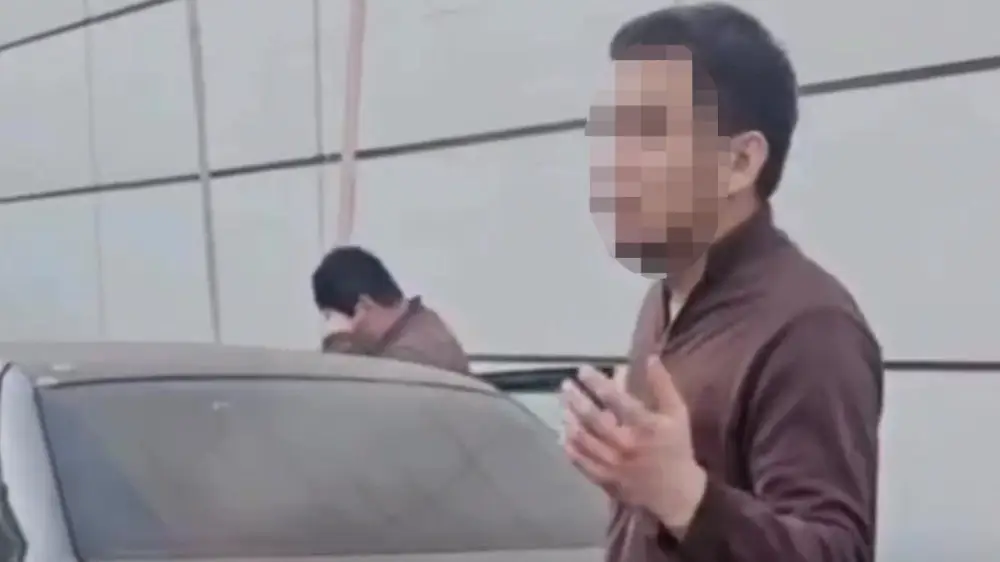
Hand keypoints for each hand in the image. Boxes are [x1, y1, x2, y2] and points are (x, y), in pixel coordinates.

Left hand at [561, 356, 706, 535]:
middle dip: (576, 399)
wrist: (676, 492)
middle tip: (565, 385)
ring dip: (570, 420)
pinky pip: (581, 463)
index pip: (616, 400)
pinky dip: (570, 447)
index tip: (583, 370)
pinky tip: (562, 433)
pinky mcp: (605, 480)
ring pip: (584, 440)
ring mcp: (613, 464)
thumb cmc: (675, 446)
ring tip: (562, 405)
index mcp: (646, 426)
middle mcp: (627, 444)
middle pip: (594, 419)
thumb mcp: (677, 413)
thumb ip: (663, 385)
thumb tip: (649, 357)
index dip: (597, 383)